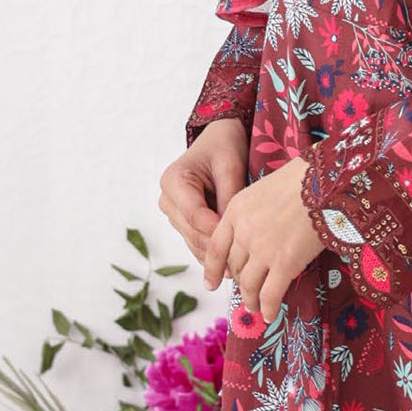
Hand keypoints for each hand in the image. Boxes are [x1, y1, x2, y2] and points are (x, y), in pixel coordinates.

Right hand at [158, 118, 250, 266]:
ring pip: (194, 242)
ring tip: (240, 270)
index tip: (238, 242)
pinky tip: (231, 266)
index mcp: (174, 180)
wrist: (218, 140)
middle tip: (243, 264)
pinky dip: (213, 253)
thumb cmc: (224, 147)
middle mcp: (168, 199)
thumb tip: (231, 230)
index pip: (194, 214)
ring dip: (215, 256)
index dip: (215, 230)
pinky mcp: (183, 222)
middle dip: (217, 248)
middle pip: (192, 232)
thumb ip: (229, 197)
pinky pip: (197, 242)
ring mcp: (174, 213)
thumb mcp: (230, 166)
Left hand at [202, 154, 322, 323]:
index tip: (211, 283)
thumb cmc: (302, 179)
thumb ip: (252, 212)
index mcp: (236, 211)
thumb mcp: (264, 188)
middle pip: (235, 267)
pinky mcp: (284, 263)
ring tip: (256, 307)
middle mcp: (244, 232)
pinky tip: (270, 315)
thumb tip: (256, 232)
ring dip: (252, 300)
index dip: (212, 269)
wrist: (325, 182)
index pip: (216, 247)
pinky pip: (270, 294)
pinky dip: (269, 308)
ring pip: (249, 284)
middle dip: (240, 282)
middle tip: (247, 291)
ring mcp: (262, 249)